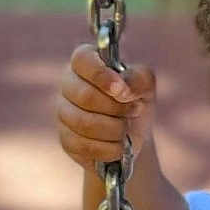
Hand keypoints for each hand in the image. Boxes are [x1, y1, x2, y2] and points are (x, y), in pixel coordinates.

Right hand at [56, 44, 158, 170]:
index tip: (123, 92)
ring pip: (84, 123)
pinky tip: (119, 146)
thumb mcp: (145, 87)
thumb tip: (123, 89)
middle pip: (85, 97)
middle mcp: (68, 84)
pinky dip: (109, 149)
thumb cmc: (135, 103)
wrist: (133, 138)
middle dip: (117, 109)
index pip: (82, 60)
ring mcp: (63, 112)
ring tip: (127, 130)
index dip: (102, 76)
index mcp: (85, 63)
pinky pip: (84, 146)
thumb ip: (138, 79)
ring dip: (115, 130)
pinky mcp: (66, 139)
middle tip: (135, 111)